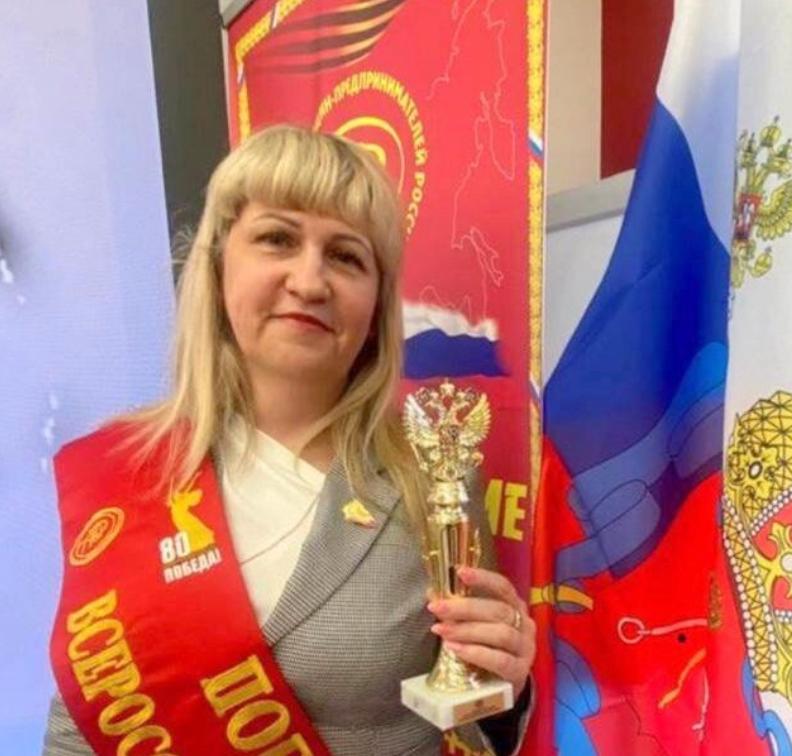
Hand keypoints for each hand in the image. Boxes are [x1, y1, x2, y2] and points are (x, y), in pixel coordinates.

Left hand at [427, 566, 535, 696]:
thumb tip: (433, 591)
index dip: (483, 578)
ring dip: (467, 630)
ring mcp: (525, 649)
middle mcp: (524, 625)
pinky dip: (476, 653)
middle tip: (437, 607)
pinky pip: (500, 660)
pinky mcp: (519, 672)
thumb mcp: (476, 626)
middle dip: (464, 607)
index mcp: (514, 607)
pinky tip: (456, 649)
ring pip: (500, 634)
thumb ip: (459, 610)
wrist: (502, 687)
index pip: (503, 587)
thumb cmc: (487, 648)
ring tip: (441, 630)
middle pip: (498, 610)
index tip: (460, 572)